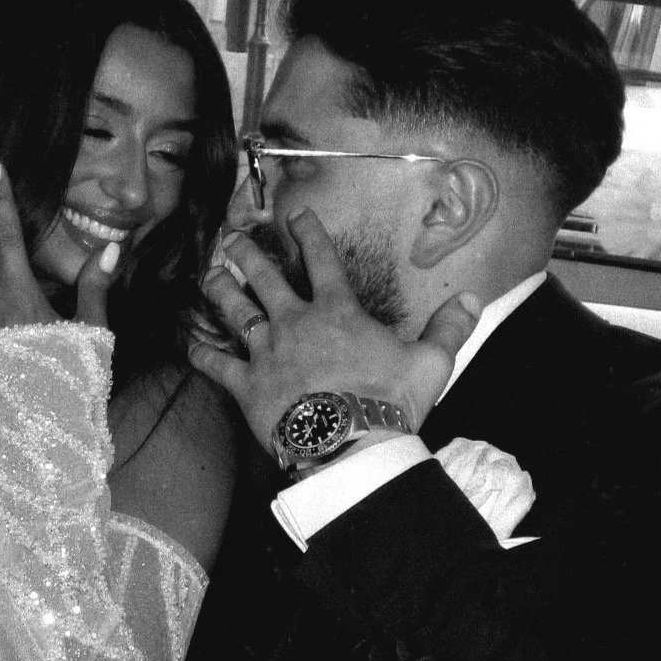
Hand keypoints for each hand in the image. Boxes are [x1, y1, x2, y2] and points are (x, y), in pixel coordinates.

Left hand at [188, 208, 480, 448]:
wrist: (349, 445)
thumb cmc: (389, 402)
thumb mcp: (430, 363)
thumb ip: (449, 329)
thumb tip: (475, 299)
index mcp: (338, 312)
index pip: (323, 261)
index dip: (309, 234)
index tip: (297, 215)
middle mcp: (296, 322)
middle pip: (266, 277)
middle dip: (248, 252)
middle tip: (232, 236)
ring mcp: (266, 352)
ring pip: (235, 310)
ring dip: (220, 289)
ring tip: (207, 272)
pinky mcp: (246, 385)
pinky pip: (216, 363)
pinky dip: (199, 350)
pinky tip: (185, 339)